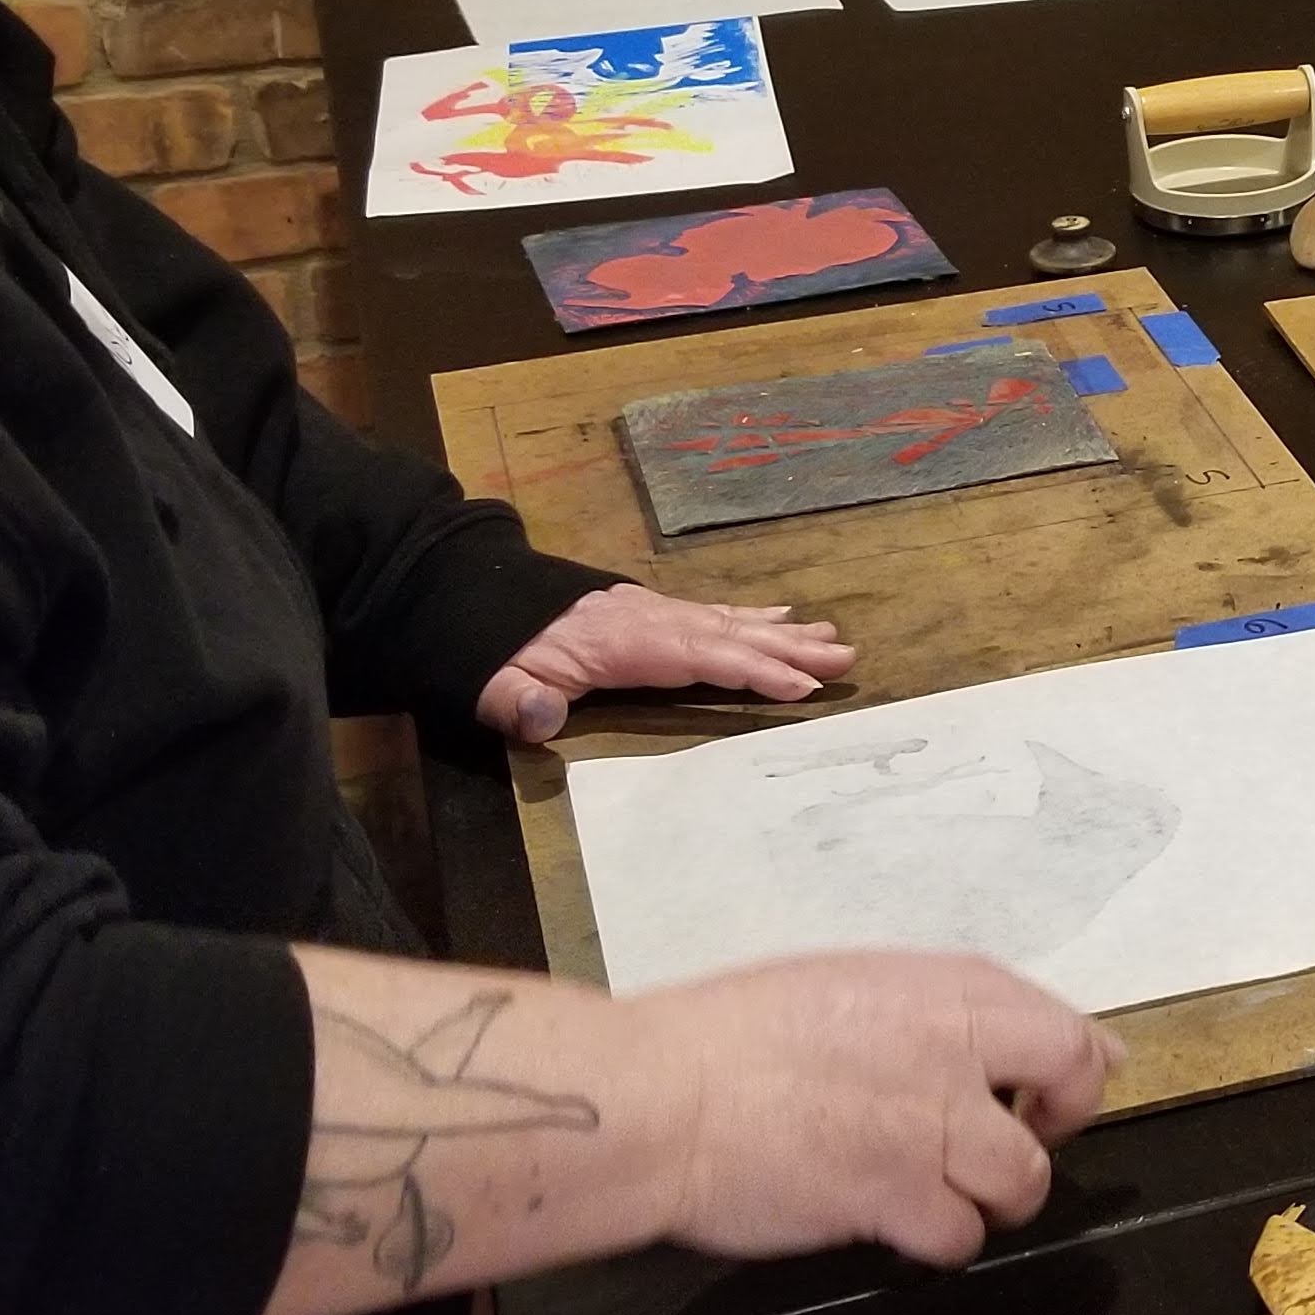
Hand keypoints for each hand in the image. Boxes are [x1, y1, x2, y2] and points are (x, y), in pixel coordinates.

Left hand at [478, 582, 855, 743]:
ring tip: (833, 638)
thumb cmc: (488, 648)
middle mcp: (649, 620)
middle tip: (846, 657)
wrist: (468, 595)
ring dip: (783, 632)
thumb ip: (516, 700)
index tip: (801, 687)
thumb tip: (544, 720)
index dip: (751, 670)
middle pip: (729, 633)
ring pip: (729, 620)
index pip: (699, 656)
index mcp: (621, 642)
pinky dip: (752, 615)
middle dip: (789, 648)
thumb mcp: (491, 679)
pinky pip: (713, 612)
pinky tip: (779, 615)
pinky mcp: (650, 613)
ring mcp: (653, 612)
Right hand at [643, 948, 1122, 1265]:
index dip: (1072, 1065)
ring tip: (940, 1191)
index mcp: (941, 990)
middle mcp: (953, 1050)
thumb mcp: (848, 988)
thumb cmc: (729, 1039)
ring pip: (1024, 1179)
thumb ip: (937, 1011)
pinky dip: (935, 1241)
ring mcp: (930, 1126)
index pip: (1063, 1021)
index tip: (1053, 1091)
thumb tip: (1009, 1034)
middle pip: (1072, 1085)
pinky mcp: (895, 1197)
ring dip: (992, 1196)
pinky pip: (958, 1236)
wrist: (660, 1097)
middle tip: (1017, 1144)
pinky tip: (893, 1223)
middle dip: (1059, 1124)